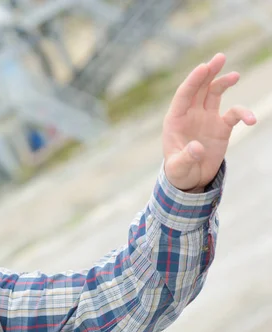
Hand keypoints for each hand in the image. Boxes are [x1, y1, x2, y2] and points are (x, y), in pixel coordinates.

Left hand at [162, 53, 256, 191]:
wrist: (191, 179)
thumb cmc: (179, 172)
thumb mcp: (178, 168)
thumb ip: (185, 158)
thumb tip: (197, 148)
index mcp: (175, 120)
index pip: (184, 95)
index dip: (193, 80)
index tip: (203, 67)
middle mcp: (190, 115)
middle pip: (199, 88)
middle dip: (208, 73)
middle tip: (220, 57)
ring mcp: (206, 118)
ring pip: (214, 94)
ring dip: (223, 82)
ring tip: (234, 75)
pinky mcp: (221, 127)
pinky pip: (233, 114)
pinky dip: (243, 113)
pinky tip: (251, 120)